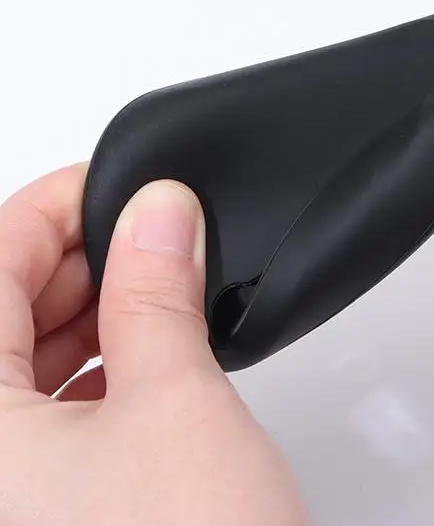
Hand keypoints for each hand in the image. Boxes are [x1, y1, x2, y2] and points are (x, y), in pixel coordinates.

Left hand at [0, 165, 308, 524]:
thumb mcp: (173, 402)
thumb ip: (157, 289)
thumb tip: (159, 211)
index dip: (59, 207)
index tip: (124, 184)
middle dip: (79, 260)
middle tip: (158, 232)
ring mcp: (1, 496)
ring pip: (13, 367)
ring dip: (85, 316)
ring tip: (162, 288)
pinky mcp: (30, 515)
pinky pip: (33, 421)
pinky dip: (87, 373)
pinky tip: (143, 356)